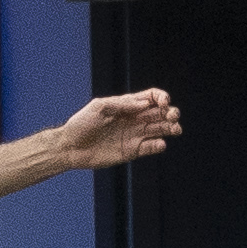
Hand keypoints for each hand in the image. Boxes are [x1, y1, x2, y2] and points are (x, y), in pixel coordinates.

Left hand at [55, 89, 179, 169]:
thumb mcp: (99, 107)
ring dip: (171, 128)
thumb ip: (122, 104)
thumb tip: (144, 104)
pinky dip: (158, 145)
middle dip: (171, 112)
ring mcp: (135, 135)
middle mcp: (134, 119)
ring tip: (175, 129)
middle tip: (172, 116)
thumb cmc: (82, 124)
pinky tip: (159, 144)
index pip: (152, 97)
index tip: (164, 102)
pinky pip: (151, 147)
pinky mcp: (132, 151)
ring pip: (160, 130)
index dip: (162, 98)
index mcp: (128, 105)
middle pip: (160, 113)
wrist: (71, 148)